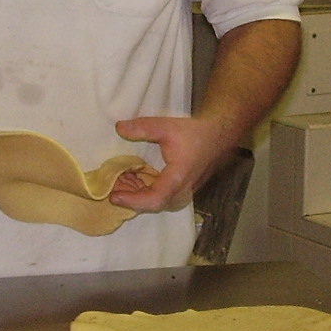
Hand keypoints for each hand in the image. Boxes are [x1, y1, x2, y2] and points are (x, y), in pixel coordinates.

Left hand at [109, 115, 229, 212]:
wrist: (218, 136)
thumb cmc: (195, 133)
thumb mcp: (166, 126)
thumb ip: (142, 127)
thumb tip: (119, 128)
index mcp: (178, 178)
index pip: (154, 199)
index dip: (133, 200)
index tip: (114, 196)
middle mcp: (182, 190)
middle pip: (152, 204)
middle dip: (130, 197)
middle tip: (111, 186)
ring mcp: (184, 192)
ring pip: (156, 202)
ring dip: (137, 193)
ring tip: (120, 180)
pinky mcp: (183, 189)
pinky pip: (161, 196)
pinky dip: (145, 190)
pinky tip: (133, 178)